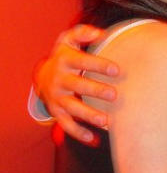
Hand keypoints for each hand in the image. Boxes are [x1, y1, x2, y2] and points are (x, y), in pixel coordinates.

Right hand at [33, 24, 118, 143]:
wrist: (42, 76)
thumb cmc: (65, 55)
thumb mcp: (69, 40)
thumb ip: (83, 33)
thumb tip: (101, 33)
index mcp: (65, 60)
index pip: (82, 61)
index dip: (99, 65)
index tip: (117, 69)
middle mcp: (60, 79)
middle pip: (78, 86)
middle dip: (96, 91)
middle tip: (114, 95)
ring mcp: (57, 98)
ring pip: (73, 109)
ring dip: (89, 116)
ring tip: (107, 121)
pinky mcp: (57, 112)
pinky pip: (67, 125)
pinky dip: (80, 134)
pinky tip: (95, 139)